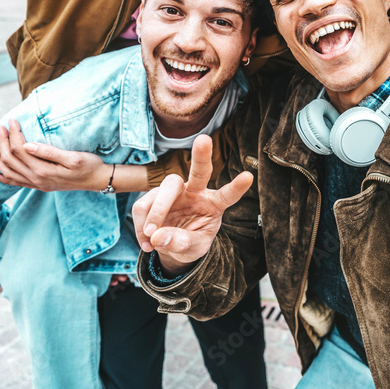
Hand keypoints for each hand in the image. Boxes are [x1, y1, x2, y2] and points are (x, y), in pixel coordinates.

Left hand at [0, 119, 109, 190]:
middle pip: (11, 160)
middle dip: (2, 142)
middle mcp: (36, 179)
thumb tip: (27, 145)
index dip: (14, 135)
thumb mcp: (73, 157)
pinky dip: (4, 178)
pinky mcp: (40, 186)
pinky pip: (17, 183)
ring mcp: (37, 184)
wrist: (98, 180)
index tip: (12, 121)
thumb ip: (49, 152)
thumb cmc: (89, 166)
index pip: (21, 150)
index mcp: (44, 170)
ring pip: (10, 172)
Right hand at [133, 135, 252, 274]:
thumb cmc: (190, 242)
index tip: (249, 176)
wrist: (171, 245)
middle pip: (199, 171)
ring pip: (165, 189)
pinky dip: (141, 226)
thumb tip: (158, 236)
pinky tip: (147, 242)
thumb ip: (180, 243)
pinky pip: (143, 206)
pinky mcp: (153, 196)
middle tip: (204, 140)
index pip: (227, 195)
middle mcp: (196, 191)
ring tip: (152, 239)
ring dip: (156, 215)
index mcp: (214, 204)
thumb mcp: (192, 248)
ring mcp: (174, 191)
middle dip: (202, 155)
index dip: (237, 187)